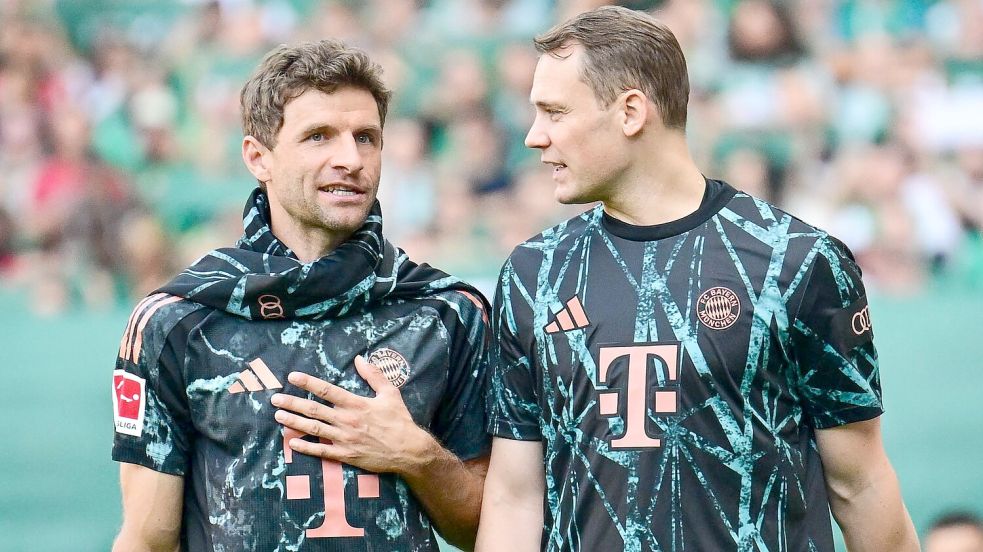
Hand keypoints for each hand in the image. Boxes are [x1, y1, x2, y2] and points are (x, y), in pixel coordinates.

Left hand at [271, 355, 435, 474]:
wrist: (408, 450)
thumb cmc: (399, 420)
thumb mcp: (390, 393)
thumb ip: (374, 375)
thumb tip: (360, 358)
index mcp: (356, 403)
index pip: (326, 390)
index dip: (307, 382)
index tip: (292, 377)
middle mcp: (346, 420)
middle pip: (313, 409)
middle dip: (292, 403)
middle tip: (275, 398)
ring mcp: (344, 439)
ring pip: (312, 429)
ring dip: (293, 421)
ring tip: (278, 415)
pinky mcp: (345, 455)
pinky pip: (321, 451)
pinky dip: (305, 447)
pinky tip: (291, 442)